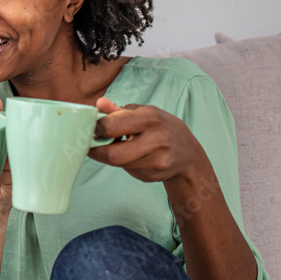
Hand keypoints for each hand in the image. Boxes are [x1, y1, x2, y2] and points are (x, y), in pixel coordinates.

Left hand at [88, 96, 204, 184]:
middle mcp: (156, 140)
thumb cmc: (160, 128)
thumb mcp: (144, 113)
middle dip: (97, 151)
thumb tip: (98, 103)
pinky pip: (128, 170)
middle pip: (112, 154)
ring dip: (109, 156)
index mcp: (150, 117)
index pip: (111, 126)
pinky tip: (131, 157)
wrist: (187, 154)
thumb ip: (118, 110)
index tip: (92, 129)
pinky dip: (123, 164)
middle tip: (92, 145)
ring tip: (115, 147)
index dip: (96, 129)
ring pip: (118, 164)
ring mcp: (156, 161)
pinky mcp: (153, 175)